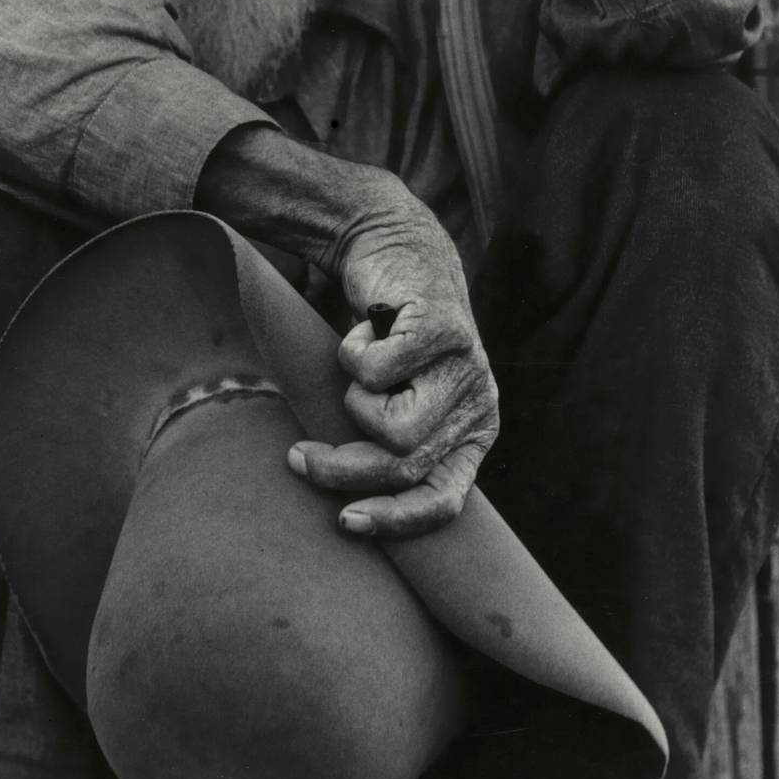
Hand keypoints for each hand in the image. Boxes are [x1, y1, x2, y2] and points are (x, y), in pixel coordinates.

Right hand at [289, 197, 498, 536]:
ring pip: (391, 428)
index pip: (444, 503)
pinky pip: (375, 372)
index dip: (394, 521)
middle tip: (300, 457)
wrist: (395, 256)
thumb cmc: (385, 344)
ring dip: (353, 401)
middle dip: (342, 469)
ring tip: (358, 371)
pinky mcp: (445, 330)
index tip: (344, 522)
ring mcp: (466, 368)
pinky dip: (351, 354)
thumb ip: (388, 450)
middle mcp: (478, 407)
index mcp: (471, 436)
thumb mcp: (393, 405)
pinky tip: (364, 332)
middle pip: (404, 468)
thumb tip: (347, 512)